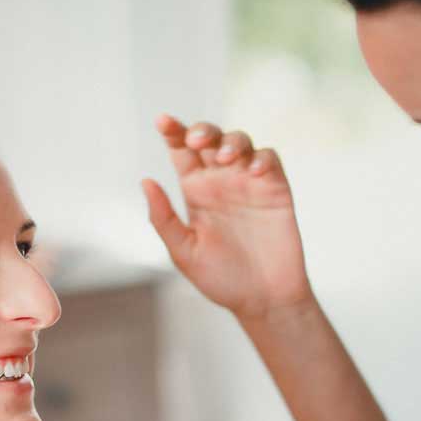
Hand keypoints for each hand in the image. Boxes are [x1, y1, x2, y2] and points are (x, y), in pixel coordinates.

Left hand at [143, 115, 312, 318]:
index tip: (162, 121)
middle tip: (195, 139)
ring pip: (240, 142)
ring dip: (231, 141)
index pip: (181, 152)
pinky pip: (269, 159)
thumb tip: (145, 181)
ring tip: (224, 157)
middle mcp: (221, 181)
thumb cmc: (221, 279)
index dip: (172, 132)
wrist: (263, 300)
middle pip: (210, 138)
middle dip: (202, 130)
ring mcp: (249, 183)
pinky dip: (261, 157)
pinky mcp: (275, 189)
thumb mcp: (184, 252)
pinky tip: (253, 170)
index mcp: (195, 191)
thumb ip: (164, 218)